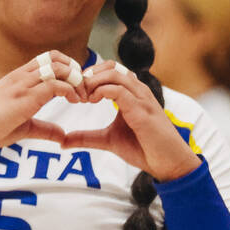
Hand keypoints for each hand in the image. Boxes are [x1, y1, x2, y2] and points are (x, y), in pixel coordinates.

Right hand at [0, 51, 86, 150]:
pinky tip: (74, 101)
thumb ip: (45, 129)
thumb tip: (62, 136)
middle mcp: (21, 76)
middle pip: (55, 57)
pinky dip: (70, 91)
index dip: (68, 68)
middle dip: (75, 71)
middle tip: (83, 90)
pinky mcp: (25, 97)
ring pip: (57, 68)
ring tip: (82, 97)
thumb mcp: (24, 127)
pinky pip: (54, 84)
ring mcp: (23, 84)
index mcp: (19, 78)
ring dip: (75, 80)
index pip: (48, 59)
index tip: (77, 86)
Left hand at [61, 61, 200, 180]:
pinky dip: (102, 91)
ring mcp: (141, 98)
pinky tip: (91, 101)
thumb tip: (63, 141)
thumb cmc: (143, 148)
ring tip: (82, 97)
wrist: (167, 162)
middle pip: (110, 66)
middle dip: (88, 75)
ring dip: (93, 82)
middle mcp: (137, 90)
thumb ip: (87, 137)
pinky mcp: (142, 110)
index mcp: (130, 93)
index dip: (88, 76)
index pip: (108, 70)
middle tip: (75, 92)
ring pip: (114, 74)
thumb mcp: (108, 140)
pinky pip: (120, 90)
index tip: (74, 92)